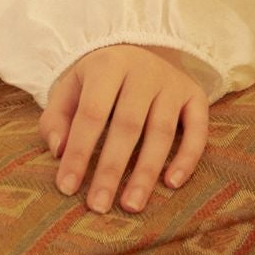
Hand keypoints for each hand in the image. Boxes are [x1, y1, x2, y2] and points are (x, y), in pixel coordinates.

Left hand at [40, 43, 208, 214]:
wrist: (142, 49)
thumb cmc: (98, 81)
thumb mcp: (70, 89)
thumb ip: (56, 118)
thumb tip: (58, 150)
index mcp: (107, 66)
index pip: (91, 114)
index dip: (78, 152)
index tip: (67, 187)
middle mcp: (144, 72)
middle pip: (127, 126)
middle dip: (111, 169)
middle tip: (98, 205)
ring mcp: (173, 83)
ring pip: (161, 133)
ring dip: (146, 172)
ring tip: (130, 205)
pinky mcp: (196, 96)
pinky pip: (197, 130)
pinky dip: (187, 158)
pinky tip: (171, 184)